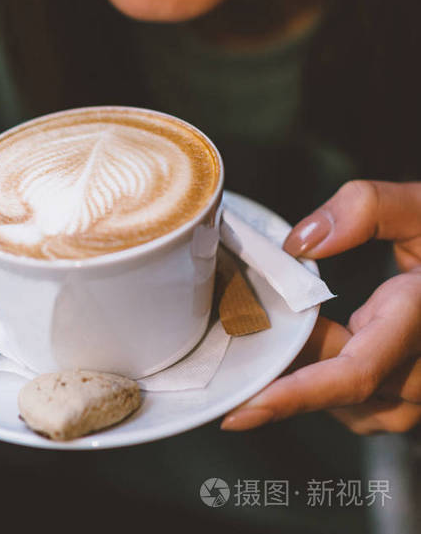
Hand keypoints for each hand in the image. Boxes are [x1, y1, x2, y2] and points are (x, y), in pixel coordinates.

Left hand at [221, 180, 420, 433]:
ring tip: (284, 337)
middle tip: (245, 342)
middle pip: (347, 391)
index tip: (246, 408)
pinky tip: (313, 348)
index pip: (355, 371)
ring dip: (316, 379)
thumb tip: (301, 243)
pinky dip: (336, 382)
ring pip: (361, 407)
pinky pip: (373, 402)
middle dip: (293, 371)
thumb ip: (366, 209)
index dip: (298, 394)